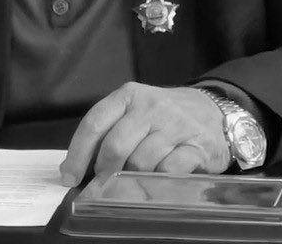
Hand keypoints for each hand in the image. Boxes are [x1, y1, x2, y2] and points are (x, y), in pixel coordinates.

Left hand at [59, 82, 229, 185]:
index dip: (77, 154)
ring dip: (133, 177)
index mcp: (128, 95)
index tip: (69, 177)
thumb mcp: (134, 111)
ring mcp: (174, 125)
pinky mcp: (196, 145)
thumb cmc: (163, 116)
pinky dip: (158, 180)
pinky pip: (168, 171)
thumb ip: (108, 132)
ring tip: (135, 177)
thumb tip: (74, 168)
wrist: (212, 110)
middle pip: (115, 146)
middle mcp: (150, 106)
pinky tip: (158, 178)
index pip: (94, 123)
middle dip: (105, 172)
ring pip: (140, 162)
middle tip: (103, 185)